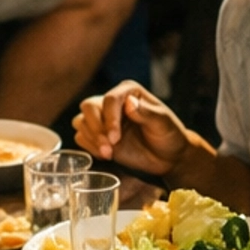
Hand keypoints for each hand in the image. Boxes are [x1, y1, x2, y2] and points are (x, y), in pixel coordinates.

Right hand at [73, 81, 190, 176]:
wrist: (168, 157)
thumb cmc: (169, 136)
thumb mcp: (163, 124)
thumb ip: (147, 113)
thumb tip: (129, 103)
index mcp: (129, 92)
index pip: (109, 99)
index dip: (109, 119)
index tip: (115, 138)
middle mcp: (113, 102)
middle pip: (88, 106)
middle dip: (96, 128)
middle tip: (109, 147)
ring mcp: (104, 119)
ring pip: (81, 121)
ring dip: (92, 139)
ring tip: (109, 153)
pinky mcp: (98, 135)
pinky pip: (81, 136)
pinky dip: (89, 147)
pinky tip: (106, 154)